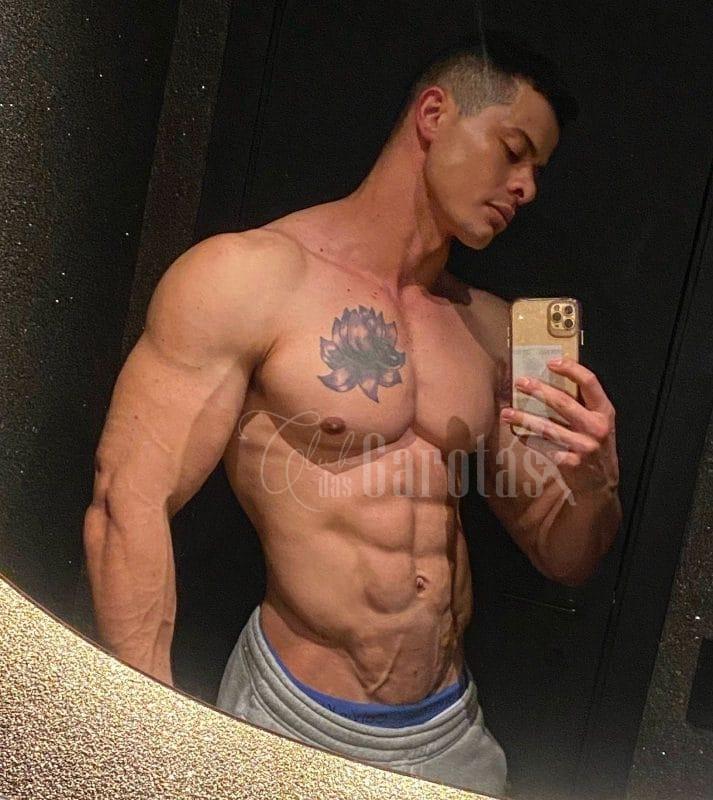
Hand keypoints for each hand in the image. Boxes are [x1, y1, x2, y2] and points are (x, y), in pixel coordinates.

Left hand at [500, 357, 619, 493]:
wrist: (601, 482)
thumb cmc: (594, 444)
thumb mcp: (598, 421)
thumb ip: (581, 404)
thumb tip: (547, 380)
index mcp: (604, 411)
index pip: (590, 382)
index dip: (571, 369)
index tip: (550, 362)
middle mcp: (597, 427)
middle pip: (564, 402)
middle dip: (539, 390)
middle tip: (519, 381)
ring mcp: (584, 446)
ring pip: (548, 427)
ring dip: (524, 418)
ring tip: (506, 412)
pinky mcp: (571, 462)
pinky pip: (543, 447)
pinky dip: (528, 439)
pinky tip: (516, 433)